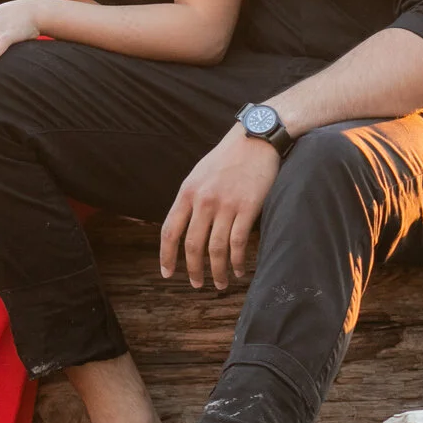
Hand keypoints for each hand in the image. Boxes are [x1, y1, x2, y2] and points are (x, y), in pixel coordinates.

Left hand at [159, 127, 280, 290]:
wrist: (256, 138)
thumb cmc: (227, 157)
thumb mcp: (199, 174)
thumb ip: (191, 199)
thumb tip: (183, 226)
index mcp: (187, 192)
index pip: (169, 230)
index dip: (166, 255)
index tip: (167, 273)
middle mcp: (203, 200)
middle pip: (192, 245)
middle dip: (193, 269)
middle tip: (196, 284)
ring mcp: (226, 204)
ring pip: (216, 249)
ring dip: (217, 271)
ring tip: (219, 284)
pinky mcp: (248, 207)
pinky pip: (239, 243)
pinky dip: (237, 261)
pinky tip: (238, 270)